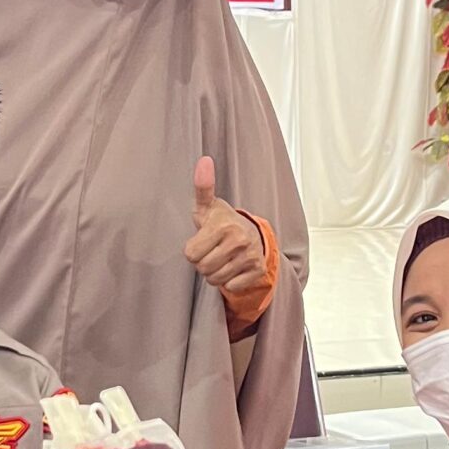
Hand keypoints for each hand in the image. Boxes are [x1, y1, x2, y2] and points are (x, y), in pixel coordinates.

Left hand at [184, 156, 266, 296]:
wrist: (252, 233)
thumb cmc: (221, 221)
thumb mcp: (207, 205)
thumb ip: (201, 185)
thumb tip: (204, 160)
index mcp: (223, 225)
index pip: (190, 255)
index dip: (192, 250)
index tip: (203, 240)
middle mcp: (239, 240)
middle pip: (202, 269)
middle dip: (203, 263)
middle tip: (213, 250)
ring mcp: (251, 256)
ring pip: (216, 280)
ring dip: (215, 273)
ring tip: (222, 258)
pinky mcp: (258, 270)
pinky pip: (232, 287)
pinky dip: (230, 282)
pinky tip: (234, 267)